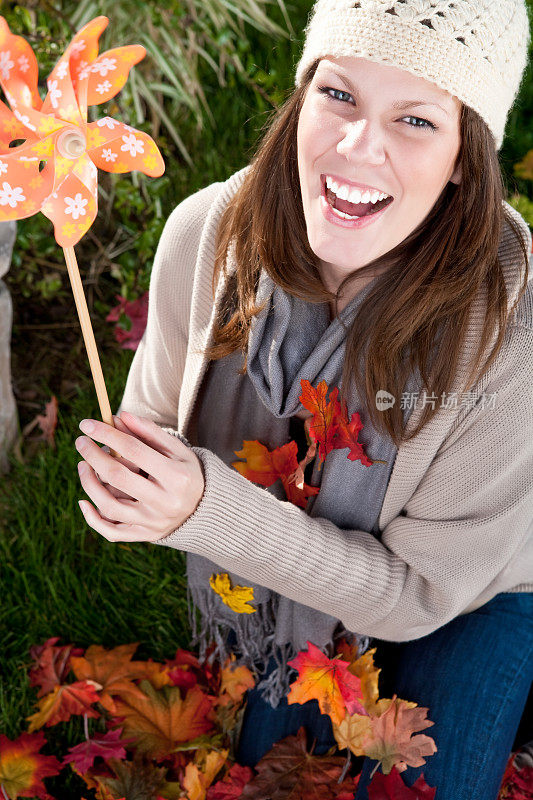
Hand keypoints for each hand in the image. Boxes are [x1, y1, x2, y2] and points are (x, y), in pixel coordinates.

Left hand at [75, 410, 204, 542]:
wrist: (203, 509)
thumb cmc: (186, 472)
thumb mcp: (176, 449)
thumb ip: (149, 432)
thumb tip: (119, 416)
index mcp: (176, 476)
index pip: (134, 450)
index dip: (107, 434)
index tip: (87, 424)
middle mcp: (164, 502)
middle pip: (118, 477)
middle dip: (93, 456)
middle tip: (81, 441)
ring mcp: (153, 522)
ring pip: (109, 506)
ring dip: (89, 483)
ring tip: (82, 465)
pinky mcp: (144, 535)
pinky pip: (112, 531)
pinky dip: (93, 519)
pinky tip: (84, 501)